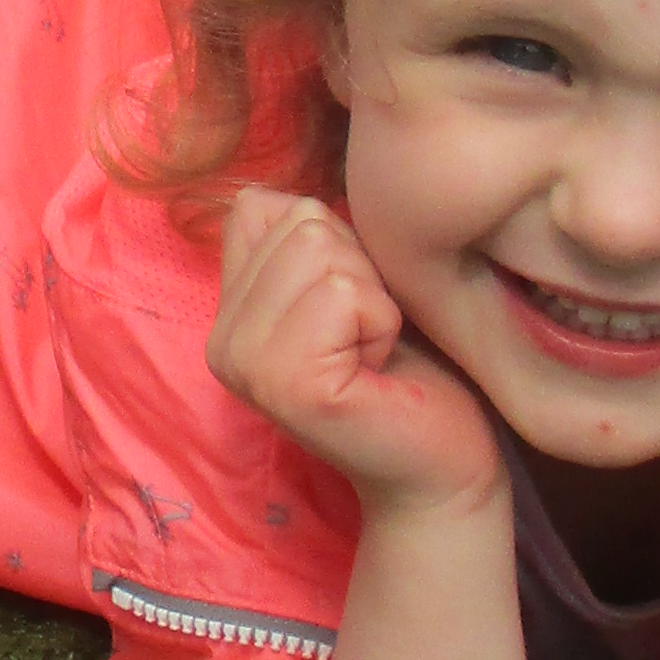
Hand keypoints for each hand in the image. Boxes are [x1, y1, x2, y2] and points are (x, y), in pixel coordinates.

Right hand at [208, 185, 503, 515]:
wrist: (439, 468)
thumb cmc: (406, 371)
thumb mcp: (342, 287)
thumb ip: (300, 241)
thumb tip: (272, 192)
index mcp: (227, 315)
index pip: (263, 206)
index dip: (334, 244)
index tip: (349, 311)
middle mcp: (221, 341)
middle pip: (300, 223)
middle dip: (359, 269)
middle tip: (367, 338)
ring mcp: (248, 364)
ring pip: (322, 252)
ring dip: (374, 297)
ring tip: (372, 352)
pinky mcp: (290, 384)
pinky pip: (346, 293)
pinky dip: (383, 322)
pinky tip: (378, 370)